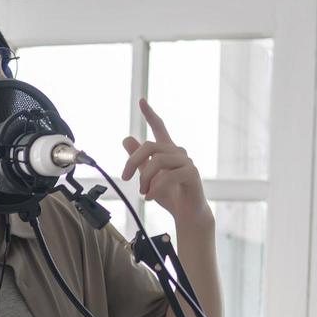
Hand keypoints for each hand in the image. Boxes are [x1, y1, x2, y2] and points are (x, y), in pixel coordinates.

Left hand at [121, 97, 211, 232]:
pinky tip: (150, 198)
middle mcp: (178, 153)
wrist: (188, 215)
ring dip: (145, 179)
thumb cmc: (170, 195)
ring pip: (158, 161)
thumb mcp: (149, 177)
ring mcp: (186, 162)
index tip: (141, 100)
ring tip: (143, 193)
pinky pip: (168, 176)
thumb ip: (139, 160)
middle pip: (150, 146)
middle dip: (133, 161)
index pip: (159, 128)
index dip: (150, 114)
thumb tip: (126, 139)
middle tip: (125, 178)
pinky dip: (155, 188)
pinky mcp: (192, 174)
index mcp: (168, 151)